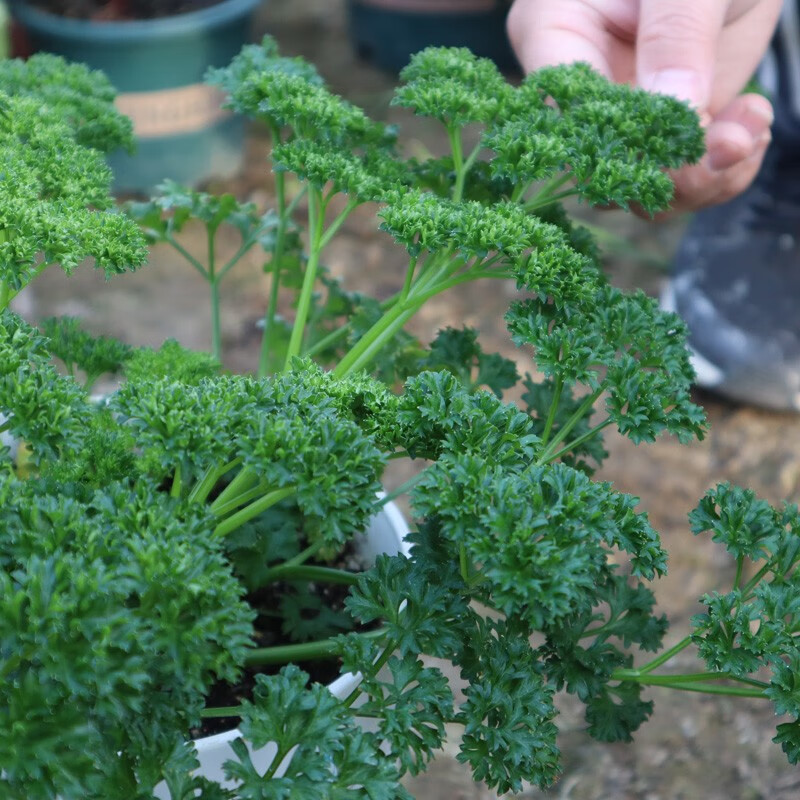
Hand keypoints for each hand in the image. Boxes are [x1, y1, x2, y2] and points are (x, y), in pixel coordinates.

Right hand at [507, 0, 782, 213]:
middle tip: (736, 143)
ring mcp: (619, 114)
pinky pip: (677, 174)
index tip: (689, 138)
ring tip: (752, 129)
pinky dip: (720, 167)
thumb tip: (674, 113)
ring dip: (705, 175)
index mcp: (554, 34)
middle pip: (602, 166)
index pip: (568, 116)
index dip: (622, 146)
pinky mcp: (658, 127)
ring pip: (640, 184)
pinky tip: (750, 128)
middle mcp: (579, 89)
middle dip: (673, 172)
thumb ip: (677, 34)